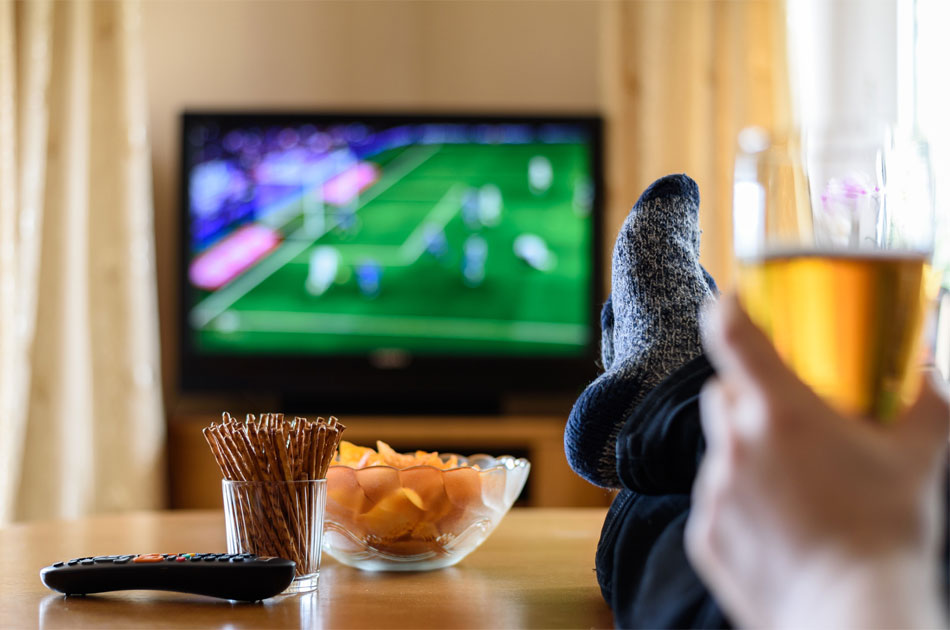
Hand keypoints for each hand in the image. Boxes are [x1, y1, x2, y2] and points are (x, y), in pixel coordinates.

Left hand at [686, 294, 948, 628]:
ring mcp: (714, 492)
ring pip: (719, 450)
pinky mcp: (705, 534)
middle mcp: (735, 445)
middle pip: (723, 394)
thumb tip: (934, 364)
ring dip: (747, 453)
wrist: (853, 617)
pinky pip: (715, 501)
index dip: (728, 309)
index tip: (733, 301)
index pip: (732, 335)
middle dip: (749, 396)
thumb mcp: (918, 459)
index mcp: (780, 413)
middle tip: (790, 417)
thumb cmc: (888, 534)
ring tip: (798, 486)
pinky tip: (783, 527)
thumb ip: (927, 400)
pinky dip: (740, 502)